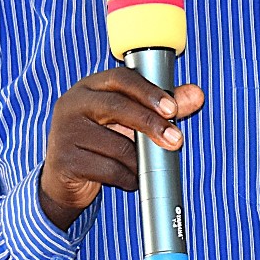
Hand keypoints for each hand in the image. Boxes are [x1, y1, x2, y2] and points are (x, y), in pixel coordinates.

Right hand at [38, 68, 204, 230]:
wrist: (62, 181)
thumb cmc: (99, 144)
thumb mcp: (127, 123)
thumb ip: (161, 108)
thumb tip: (197, 94)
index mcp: (88, 88)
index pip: (120, 78)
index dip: (148, 91)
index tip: (172, 109)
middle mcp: (71, 105)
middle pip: (116, 106)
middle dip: (151, 123)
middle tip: (176, 140)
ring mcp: (65, 133)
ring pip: (116, 145)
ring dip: (138, 161)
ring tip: (141, 167)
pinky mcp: (64, 161)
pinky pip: (109, 170)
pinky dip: (127, 178)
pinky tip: (126, 179)